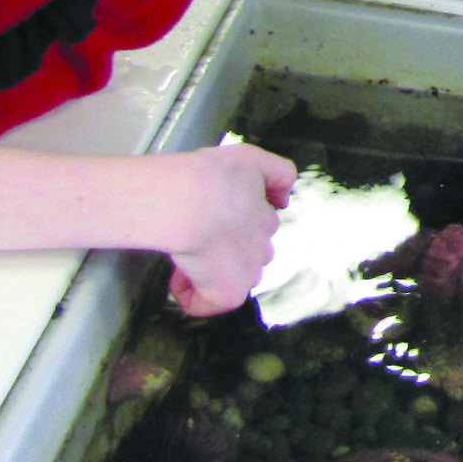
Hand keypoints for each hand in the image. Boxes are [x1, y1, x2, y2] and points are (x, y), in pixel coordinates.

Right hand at [152, 142, 294, 315]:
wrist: (191, 200)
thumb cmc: (211, 176)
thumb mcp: (252, 158)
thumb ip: (277, 174)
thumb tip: (283, 201)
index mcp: (265, 216)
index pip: (256, 227)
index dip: (230, 225)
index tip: (210, 218)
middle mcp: (262, 246)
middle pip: (247, 256)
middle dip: (224, 252)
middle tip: (196, 238)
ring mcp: (248, 272)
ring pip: (229, 279)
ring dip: (208, 273)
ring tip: (186, 256)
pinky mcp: (230, 294)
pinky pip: (207, 303)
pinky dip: (188, 294)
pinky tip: (178, 277)